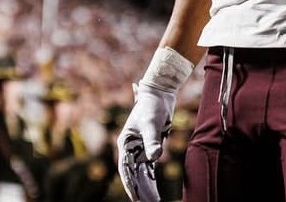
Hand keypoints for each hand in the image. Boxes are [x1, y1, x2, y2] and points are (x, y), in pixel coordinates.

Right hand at [117, 82, 175, 201]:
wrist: (159, 93)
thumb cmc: (152, 106)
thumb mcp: (151, 123)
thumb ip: (152, 140)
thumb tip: (155, 157)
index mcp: (125, 143)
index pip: (126, 168)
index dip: (130, 184)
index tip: (136, 197)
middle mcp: (130, 148)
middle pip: (133, 173)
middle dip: (139, 189)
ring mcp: (140, 149)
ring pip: (141, 172)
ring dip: (145, 187)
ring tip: (152, 201)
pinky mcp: (150, 147)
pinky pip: (149, 167)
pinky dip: (151, 179)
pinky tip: (155, 191)